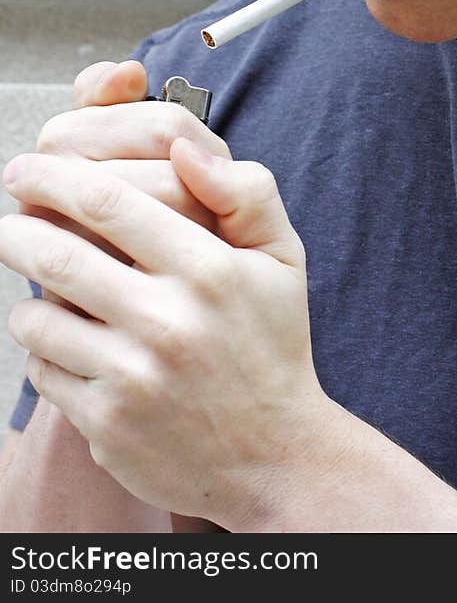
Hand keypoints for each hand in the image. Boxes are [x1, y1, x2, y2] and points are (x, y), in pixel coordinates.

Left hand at [0, 143, 335, 526]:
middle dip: (15, 227)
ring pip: (37, 315)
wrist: (275, 455)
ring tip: (40, 285)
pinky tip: (68, 341)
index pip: (109, 203)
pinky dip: (43, 348)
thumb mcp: (282, 258)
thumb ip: (245, 192)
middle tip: (7, 218)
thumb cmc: (271, 342)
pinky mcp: (107, 424)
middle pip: (57, 254)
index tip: (29, 168)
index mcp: (209, 269)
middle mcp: (168, 321)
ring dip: (27, 293)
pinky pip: (43, 369)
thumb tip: (184, 147)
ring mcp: (133, 377)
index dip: (55, 177)